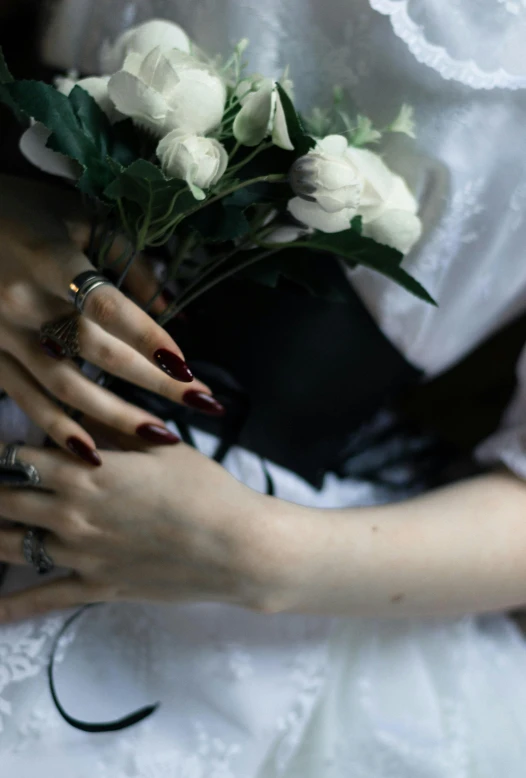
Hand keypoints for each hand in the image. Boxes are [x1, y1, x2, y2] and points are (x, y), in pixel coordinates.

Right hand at [0, 175, 223, 464]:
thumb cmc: (20, 210)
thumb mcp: (74, 215)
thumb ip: (124, 255)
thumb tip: (167, 304)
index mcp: (49, 259)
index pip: (107, 307)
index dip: (149, 338)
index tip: (187, 368)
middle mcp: (25, 302)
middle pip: (98, 353)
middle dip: (155, 382)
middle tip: (202, 403)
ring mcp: (2, 335)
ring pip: (65, 387)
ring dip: (117, 416)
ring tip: (162, 435)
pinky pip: (26, 399)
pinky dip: (58, 428)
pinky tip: (93, 452)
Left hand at [0, 441, 286, 621]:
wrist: (236, 546)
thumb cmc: (204, 489)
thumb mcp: (161, 446)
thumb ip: (113, 428)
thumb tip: (81, 412)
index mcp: (86, 473)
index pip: (21, 455)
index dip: (4, 449)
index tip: (0, 447)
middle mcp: (71, 514)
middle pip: (5, 500)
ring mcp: (80, 555)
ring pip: (11, 546)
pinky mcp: (97, 587)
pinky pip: (44, 598)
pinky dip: (13, 606)